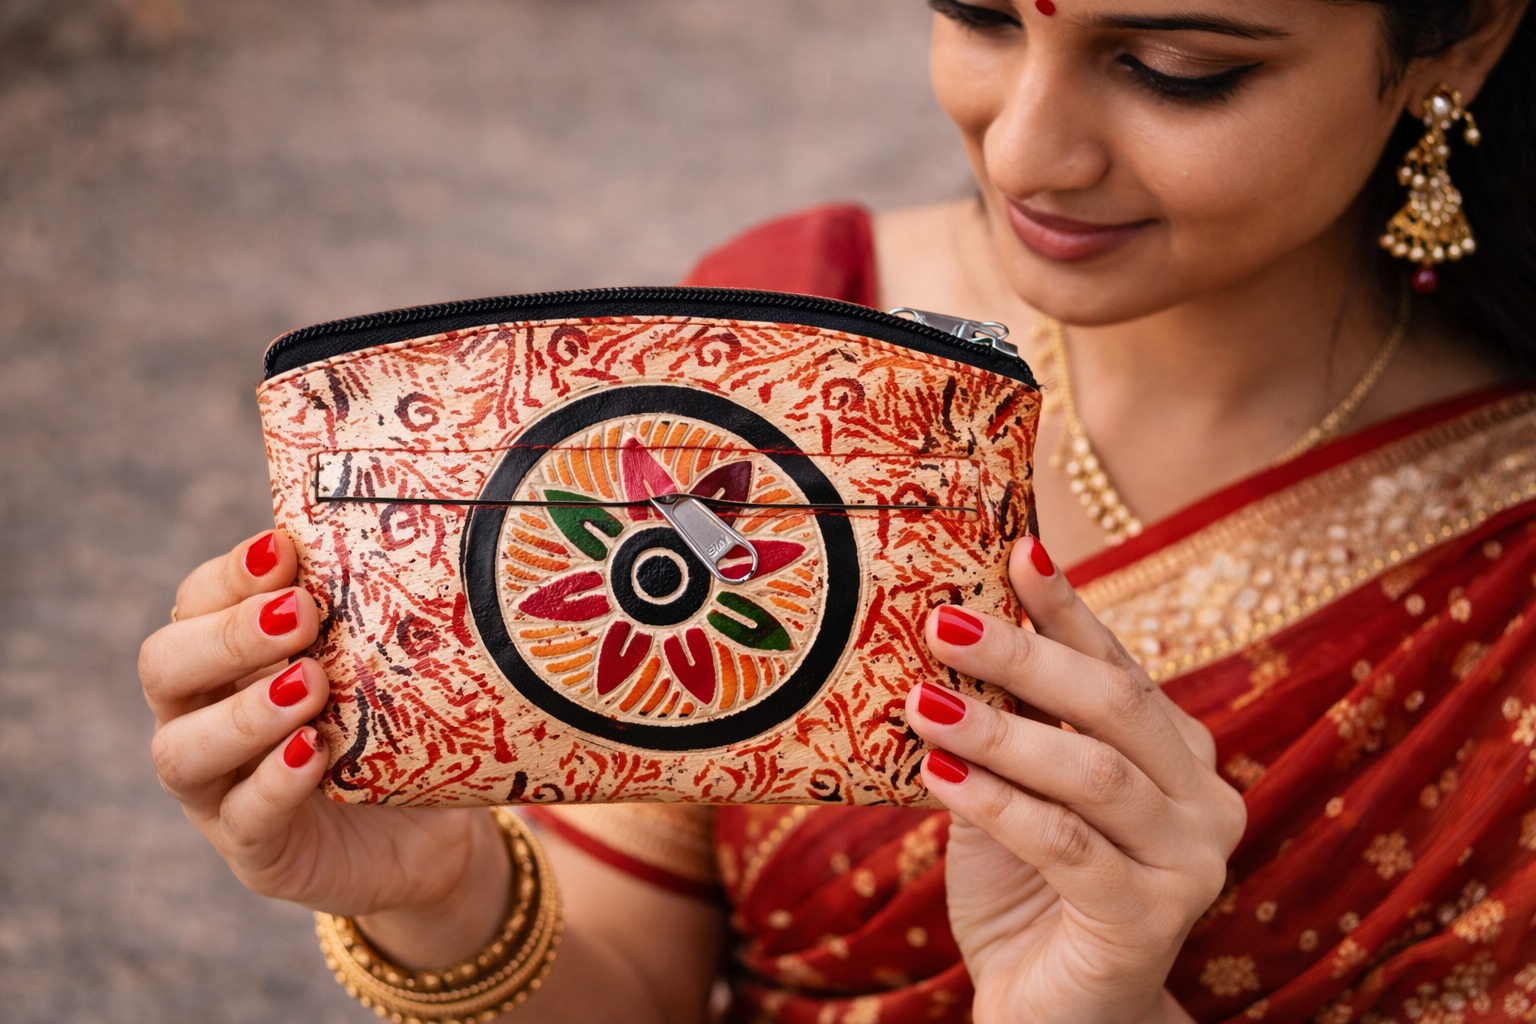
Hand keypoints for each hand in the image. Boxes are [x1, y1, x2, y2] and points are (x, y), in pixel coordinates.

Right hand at [138, 530, 507, 959]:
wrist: (430, 831)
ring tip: (309, 684)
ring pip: (183, 749)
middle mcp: (201, 718)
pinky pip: (245, 818)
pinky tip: (313, 753)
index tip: (284, 549)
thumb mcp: (392, 661)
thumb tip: (423, 524)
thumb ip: (383, 607)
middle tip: (301, 616)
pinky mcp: (256, 850)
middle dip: (228, 636)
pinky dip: (274, 782)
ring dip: (244, 712)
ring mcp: (218, 790)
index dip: (230, 575)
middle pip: (165, 667)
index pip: (197, 602)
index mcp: (225, 658)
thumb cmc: (400, 724)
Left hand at [906, 537, 1245, 1023]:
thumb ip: (1009, 720)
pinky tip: (937, 773)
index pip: (1122, 665)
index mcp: (1181, 757)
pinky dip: (998, 802)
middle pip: (1116, 705)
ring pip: (1093, 772)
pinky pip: (1068, 844)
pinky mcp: (1150, 922)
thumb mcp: (1013, 788)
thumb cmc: (1027, 888)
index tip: (1018, 550)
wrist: (1049, 1010)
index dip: (1069, 609)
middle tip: (944, 622)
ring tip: (922, 701)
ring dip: (999, 730)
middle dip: (1025, 656)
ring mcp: (1190, 865)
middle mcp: (1206, 802)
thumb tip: (956, 624)